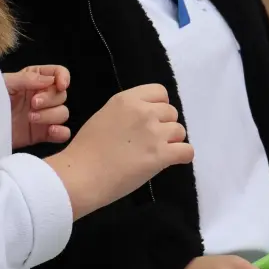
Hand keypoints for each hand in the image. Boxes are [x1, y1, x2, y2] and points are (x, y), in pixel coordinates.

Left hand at [5, 65, 71, 149]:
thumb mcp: (4, 84)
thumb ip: (26, 79)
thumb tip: (50, 80)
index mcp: (34, 79)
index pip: (58, 73)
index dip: (63, 77)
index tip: (60, 85)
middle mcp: (42, 96)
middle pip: (61, 95)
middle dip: (50, 99)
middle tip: (33, 103)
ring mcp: (43, 116)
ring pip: (63, 113)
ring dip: (50, 115)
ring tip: (30, 118)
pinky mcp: (42, 134)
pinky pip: (62, 133)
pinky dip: (61, 132)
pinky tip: (50, 131)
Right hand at [47, 84, 191, 218]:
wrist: (80, 175)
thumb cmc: (85, 150)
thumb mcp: (104, 117)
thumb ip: (127, 113)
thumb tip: (146, 119)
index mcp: (127, 100)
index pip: (160, 92)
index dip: (159, 106)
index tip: (151, 119)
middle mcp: (143, 112)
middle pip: (172, 113)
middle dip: (165, 126)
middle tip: (150, 141)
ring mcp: (153, 133)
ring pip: (180, 131)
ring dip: (172, 142)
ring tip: (156, 153)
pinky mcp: (161, 156)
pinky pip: (187, 151)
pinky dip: (182, 156)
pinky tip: (172, 161)